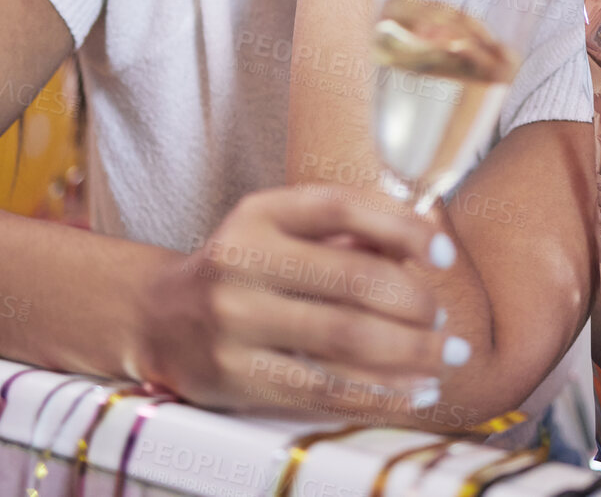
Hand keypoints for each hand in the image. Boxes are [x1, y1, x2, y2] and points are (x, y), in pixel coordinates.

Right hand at [133, 184, 463, 418]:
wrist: (157, 317)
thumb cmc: (240, 271)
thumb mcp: (276, 232)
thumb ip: (343, 235)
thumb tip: (421, 248)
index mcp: (259, 213)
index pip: (340, 207)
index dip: (402, 228)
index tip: (443, 254)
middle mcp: (242, 261)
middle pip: (353, 280)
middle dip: (415, 304)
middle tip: (442, 320)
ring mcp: (235, 320)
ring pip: (346, 339)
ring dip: (410, 352)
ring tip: (443, 357)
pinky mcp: (236, 375)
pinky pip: (324, 389)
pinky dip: (380, 394)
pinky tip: (413, 393)